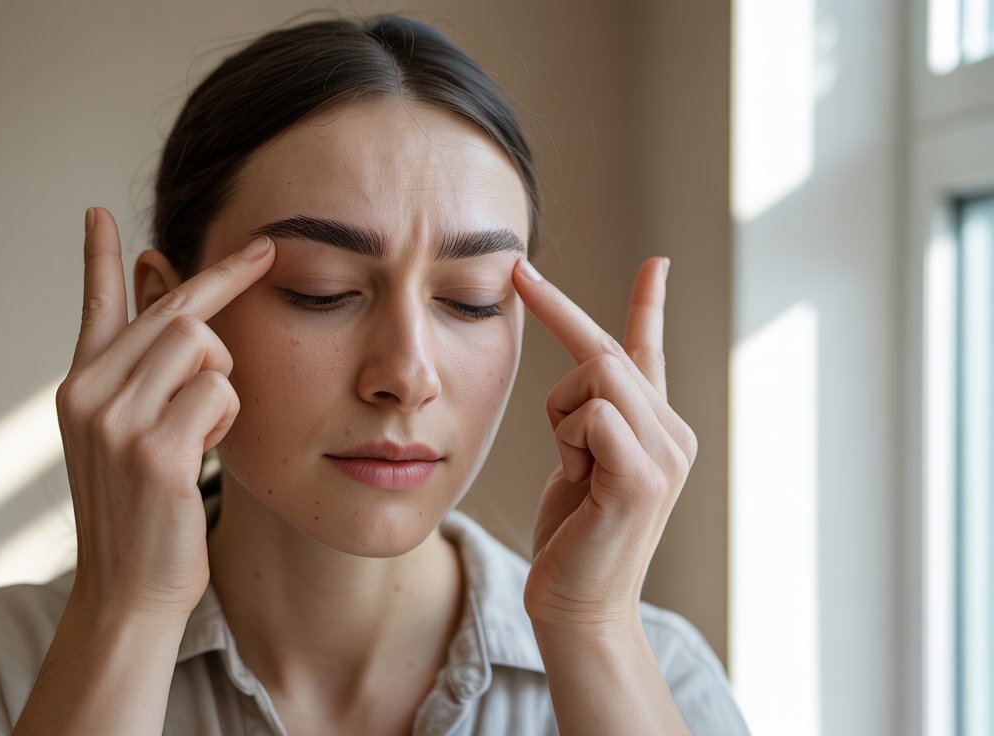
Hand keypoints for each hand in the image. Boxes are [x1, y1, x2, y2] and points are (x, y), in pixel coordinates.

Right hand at [54, 207, 273, 617]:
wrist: (127, 593)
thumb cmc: (140, 515)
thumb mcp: (125, 438)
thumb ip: (141, 377)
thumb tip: (169, 314)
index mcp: (79, 389)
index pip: (94, 307)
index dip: (99, 258)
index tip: (97, 213)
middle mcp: (88, 396)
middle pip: (177, 314)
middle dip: (225, 293)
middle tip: (263, 256)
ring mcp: (117, 422)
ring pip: (202, 345)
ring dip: (224, 379)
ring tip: (205, 425)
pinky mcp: (155, 451)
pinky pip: (219, 391)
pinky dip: (227, 416)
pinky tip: (205, 451)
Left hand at [512, 257, 697, 633]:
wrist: (577, 607)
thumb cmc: (571, 538)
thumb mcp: (579, 461)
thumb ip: (590, 417)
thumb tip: (583, 372)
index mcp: (656, 428)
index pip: (648, 350)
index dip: (648, 302)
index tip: (656, 261)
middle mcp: (673, 434)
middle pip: (604, 352)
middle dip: (559, 356)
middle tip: (544, 377)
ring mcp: (666, 454)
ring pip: (595, 374)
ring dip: (560, 416)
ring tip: (572, 469)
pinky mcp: (644, 476)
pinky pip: (592, 415)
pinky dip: (568, 441)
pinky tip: (578, 480)